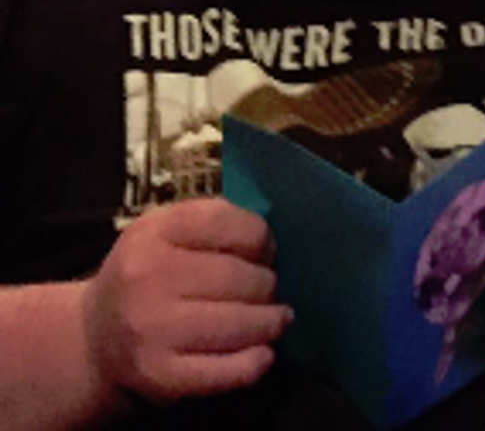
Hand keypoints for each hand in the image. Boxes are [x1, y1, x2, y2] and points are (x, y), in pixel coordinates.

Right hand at [82, 198, 292, 404]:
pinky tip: (265, 353)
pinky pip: (224, 371)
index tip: (266, 251)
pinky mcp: (160, 375)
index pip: (223, 222)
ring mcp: (152, 329)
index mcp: (153, 232)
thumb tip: (269, 241)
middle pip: (237, 276)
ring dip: (270, 322)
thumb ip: (211, 222)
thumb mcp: (162, 231)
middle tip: (270, 288)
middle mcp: (148, 277)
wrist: (92, 336)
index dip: (259, 237)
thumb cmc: (143, 274)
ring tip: (277, 319)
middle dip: (267, 283)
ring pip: (237, 324)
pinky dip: (254, 363)